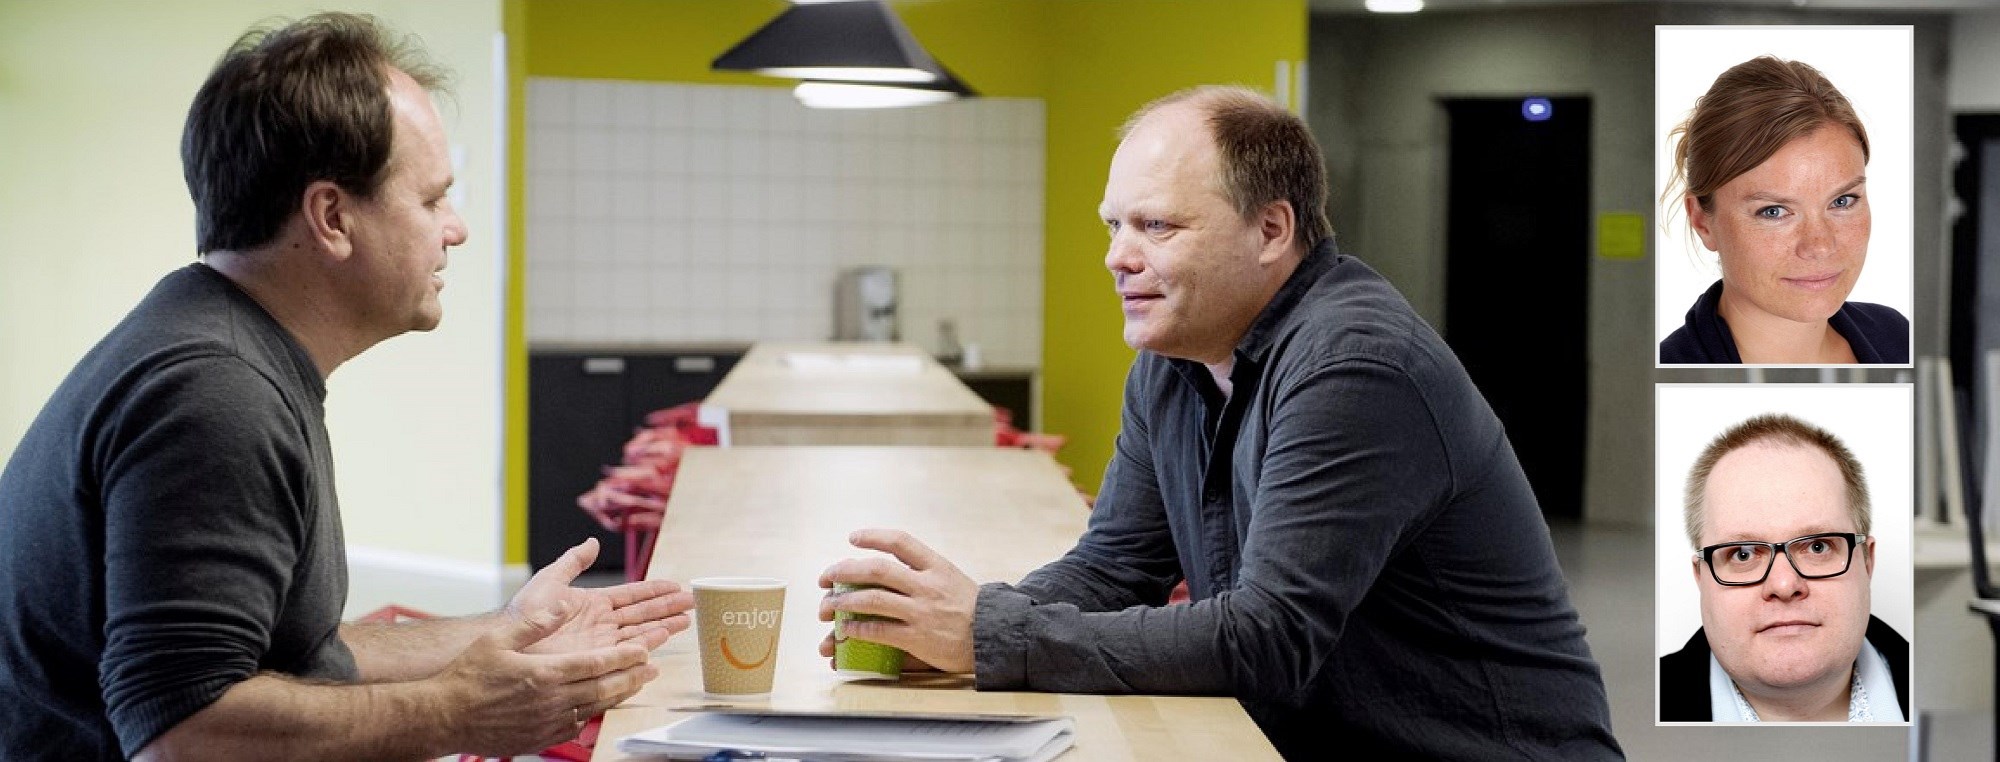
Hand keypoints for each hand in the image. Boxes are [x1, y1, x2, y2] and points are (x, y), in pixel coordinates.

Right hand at [432, 602, 658, 756]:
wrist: (445, 717)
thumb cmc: (467, 678)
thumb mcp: (499, 640)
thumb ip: (536, 622)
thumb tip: (562, 605)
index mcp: (545, 674)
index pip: (598, 664)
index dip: (626, 657)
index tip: (644, 650)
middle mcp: (552, 701)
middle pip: (605, 688)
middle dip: (633, 676)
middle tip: (652, 668)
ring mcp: (547, 722)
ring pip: (595, 708)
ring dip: (619, 695)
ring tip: (636, 685)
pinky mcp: (541, 738)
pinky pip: (576, 726)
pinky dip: (593, 713)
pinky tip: (599, 705)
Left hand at [508, 538, 693, 654]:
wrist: (508, 644)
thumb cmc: (522, 614)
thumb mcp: (549, 581)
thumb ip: (573, 562)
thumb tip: (592, 543)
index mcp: (594, 604)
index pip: (632, 595)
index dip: (654, 590)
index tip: (675, 585)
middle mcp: (602, 625)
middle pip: (643, 614)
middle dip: (668, 608)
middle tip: (692, 602)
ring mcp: (601, 645)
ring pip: (640, 633)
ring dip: (664, 627)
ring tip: (686, 621)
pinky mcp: (597, 662)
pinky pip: (626, 654)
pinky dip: (645, 647)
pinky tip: (662, 642)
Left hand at [816, 529, 978, 673]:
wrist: (994, 636)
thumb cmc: (970, 607)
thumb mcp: (951, 578)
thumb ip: (921, 572)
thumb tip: (884, 568)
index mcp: (936, 566)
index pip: (900, 541)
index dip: (873, 536)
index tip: (852, 538)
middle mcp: (927, 585)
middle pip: (877, 569)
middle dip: (845, 570)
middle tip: (827, 576)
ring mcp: (922, 611)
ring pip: (872, 599)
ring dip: (843, 601)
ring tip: (828, 605)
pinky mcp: (918, 637)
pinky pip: (879, 630)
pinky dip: (858, 628)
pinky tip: (846, 629)